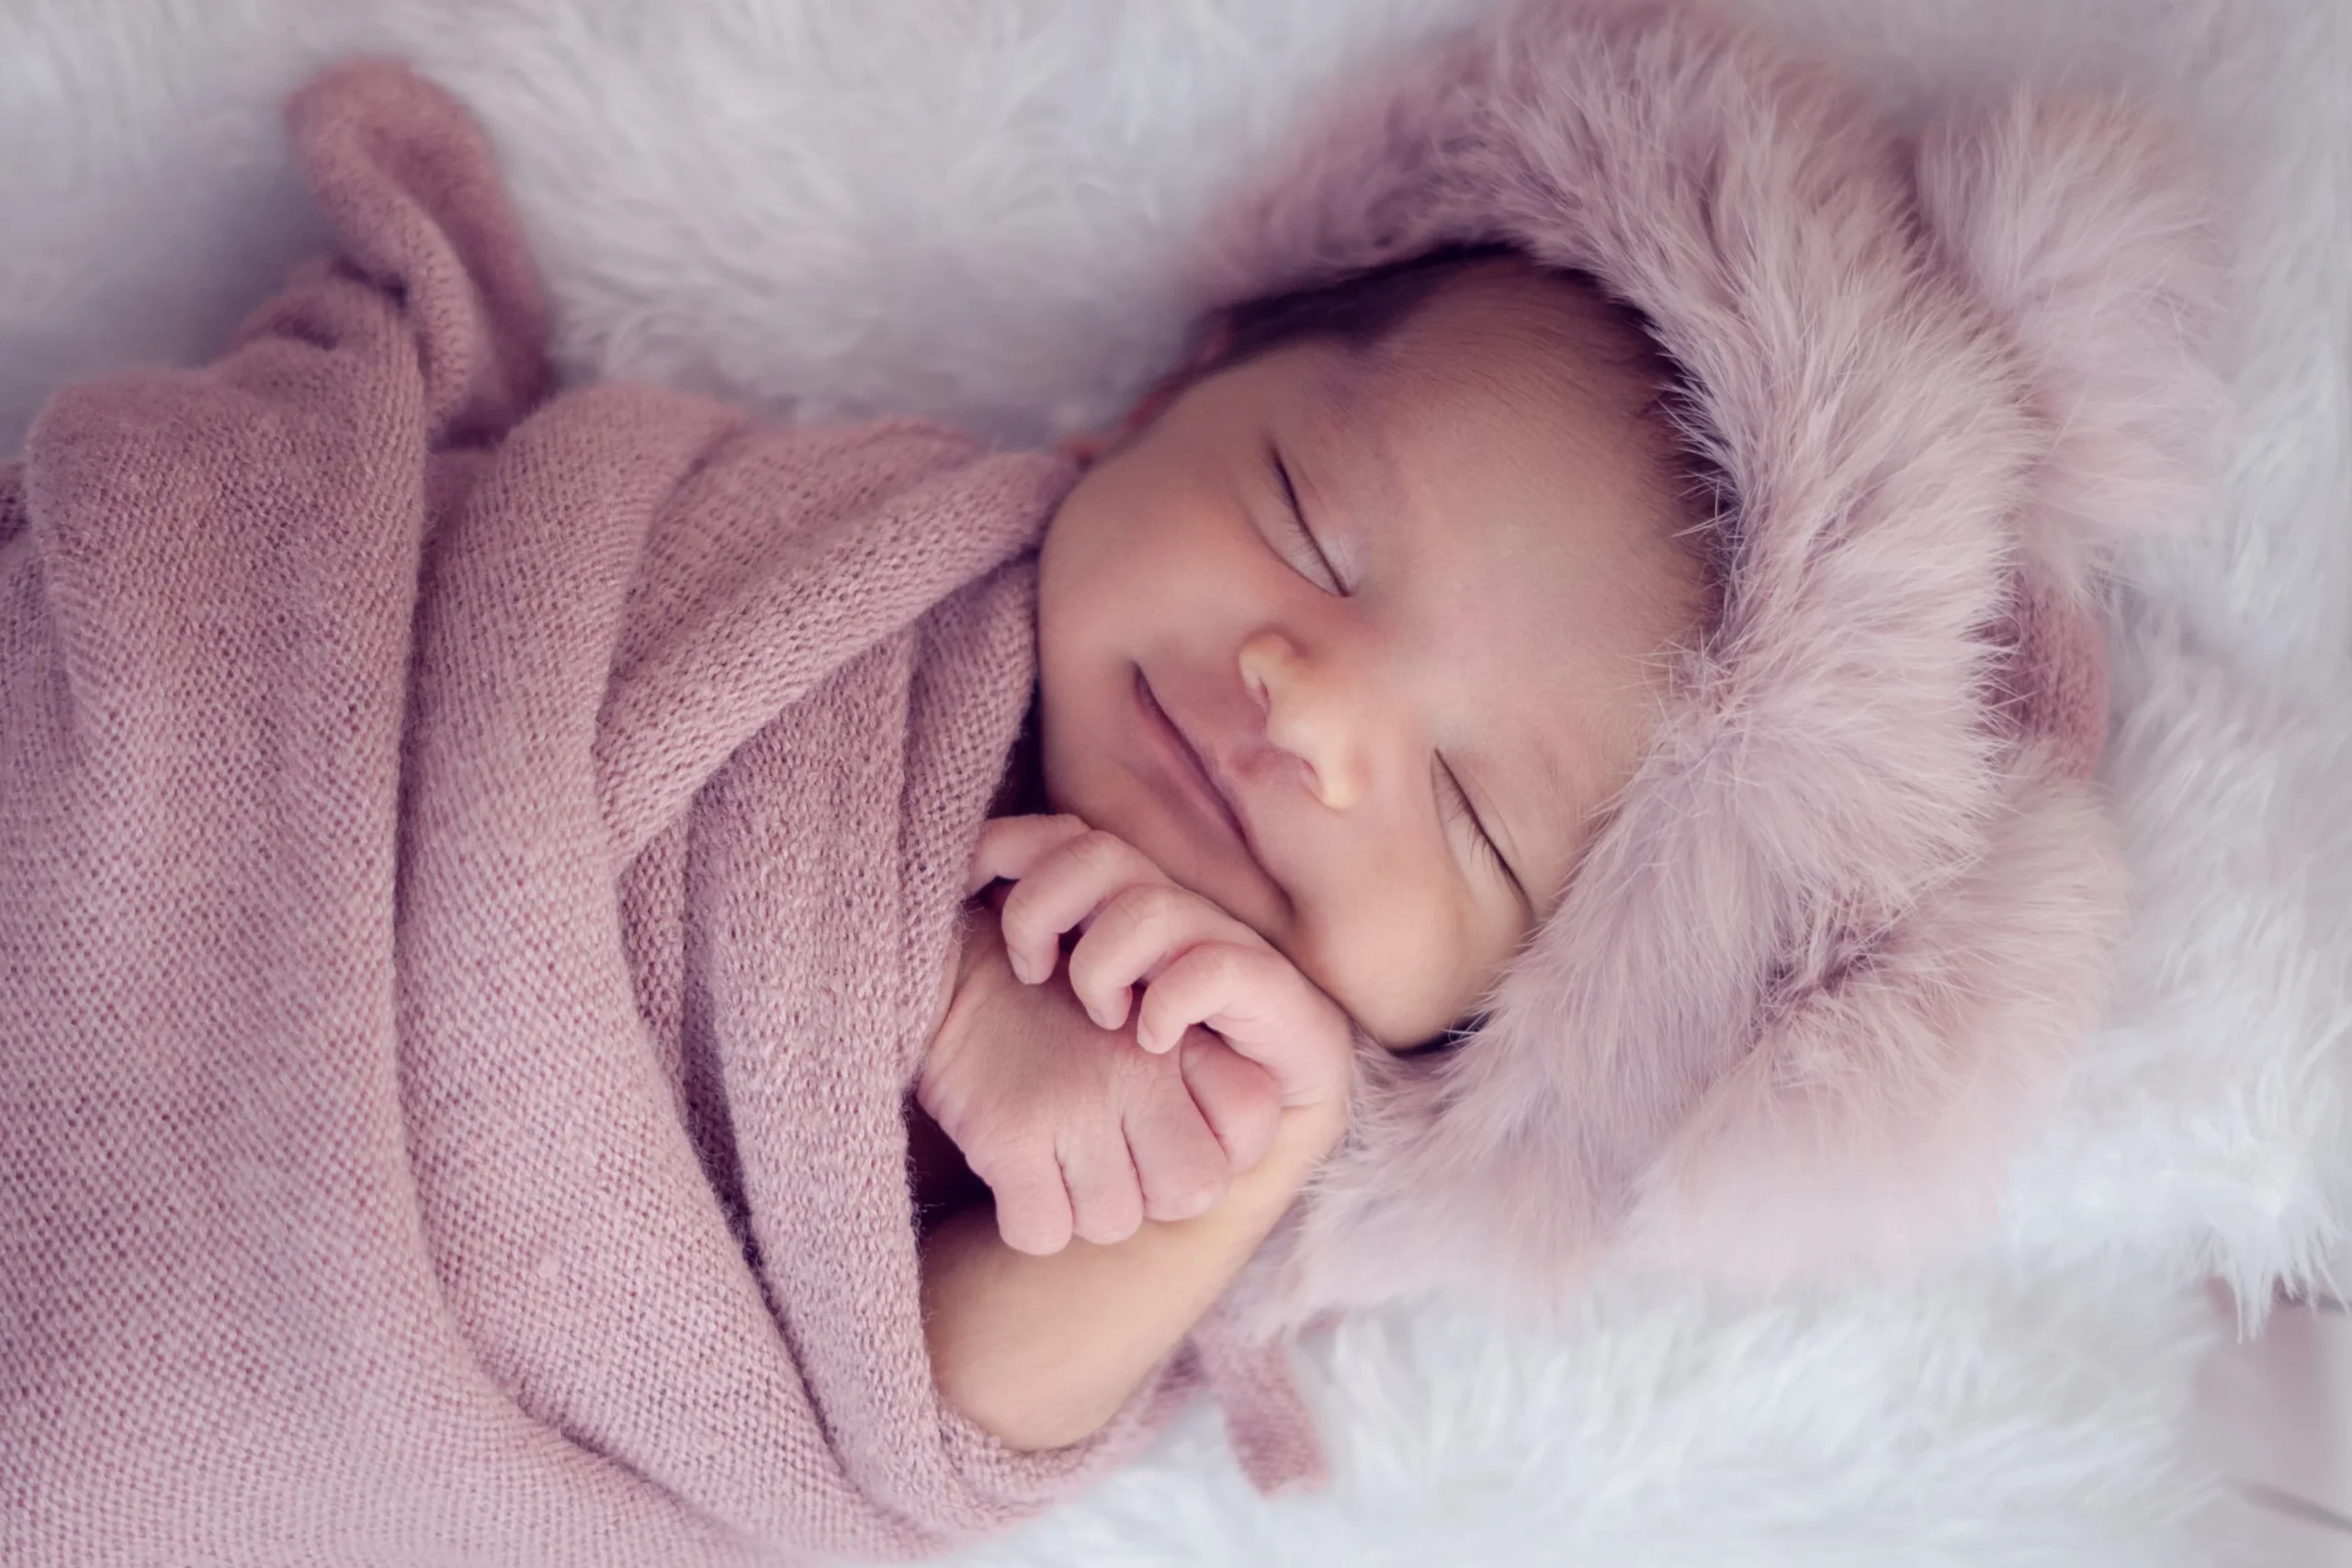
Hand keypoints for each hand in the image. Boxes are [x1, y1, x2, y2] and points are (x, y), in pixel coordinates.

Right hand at [917, 905, 1283, 1254]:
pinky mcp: (1013, 1135)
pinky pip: (1044, 1232)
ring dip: (1083, 1206)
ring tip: (1056, 1157)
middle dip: (1155, 1191)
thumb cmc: (1055, 1003)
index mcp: (1182, 1033)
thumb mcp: (1143, 1004)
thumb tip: (1227, 1158)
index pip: (1253, 1121)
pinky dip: (1027, 1220)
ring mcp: (1079, 1103)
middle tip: (1112, 1159)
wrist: (950, 965)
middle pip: (1194, 1190)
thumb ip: (1196, 1070)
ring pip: (1115, 1221)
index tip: (1169, 1128)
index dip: (1216, 1140)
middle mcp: (1141, 1067)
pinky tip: (1016, 1177)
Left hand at [970, 815, 1354, 1115]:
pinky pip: (1217, 965)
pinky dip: (1173, 1001)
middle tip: (1033, 972)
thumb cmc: (1120, 1095)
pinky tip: (1151, 1040)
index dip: (1006, 849)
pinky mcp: (1276, 994)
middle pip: (1093, 852)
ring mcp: (1225, 945)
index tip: (972, 898)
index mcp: (1116, 905)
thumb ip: (1000, 967)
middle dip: (1041, 910)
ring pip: (1147, 904)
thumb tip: (945, 908)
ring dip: (1103, 966)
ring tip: (1102, 1019)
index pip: (1057, 834)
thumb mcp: (1041, 1029)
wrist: (1242, 1151)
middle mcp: (1170, 912)